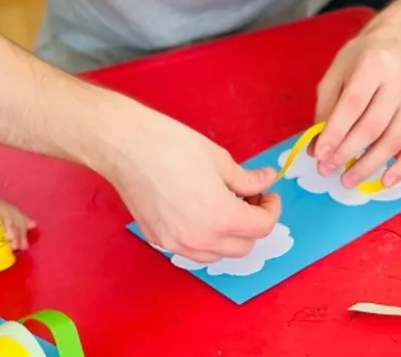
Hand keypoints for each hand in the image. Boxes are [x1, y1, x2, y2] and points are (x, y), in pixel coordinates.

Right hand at [100, 102, 281, 263]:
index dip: (272, 209)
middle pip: (243, 246)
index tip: (269, 193)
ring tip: (228, 204)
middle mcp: (199, 239)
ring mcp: (176, 244)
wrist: (129, 148)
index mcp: (220, 217)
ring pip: (217, 254)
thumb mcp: (221, 159)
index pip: (261, 227)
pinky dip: (206, 238)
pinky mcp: (159, 240)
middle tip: (252, 197)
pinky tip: (203, 211)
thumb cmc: (173, 147)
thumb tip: (266, 180)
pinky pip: (192, 250)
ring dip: (230, 235)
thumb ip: (247, 178)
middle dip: (254, 223)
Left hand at [314, 20, 400, 188]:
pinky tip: (384, 181)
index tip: (319, 154)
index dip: (335, 132)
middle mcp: (399, 81)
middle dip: (348, 152)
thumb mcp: (338, 71)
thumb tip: (316, 146)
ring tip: (347, 179)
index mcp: (373, 64)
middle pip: (374, 126)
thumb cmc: (364, 58)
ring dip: (370, 165)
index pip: (353, 104)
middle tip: (327, 169)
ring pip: (395, 140)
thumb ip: (326, 107)